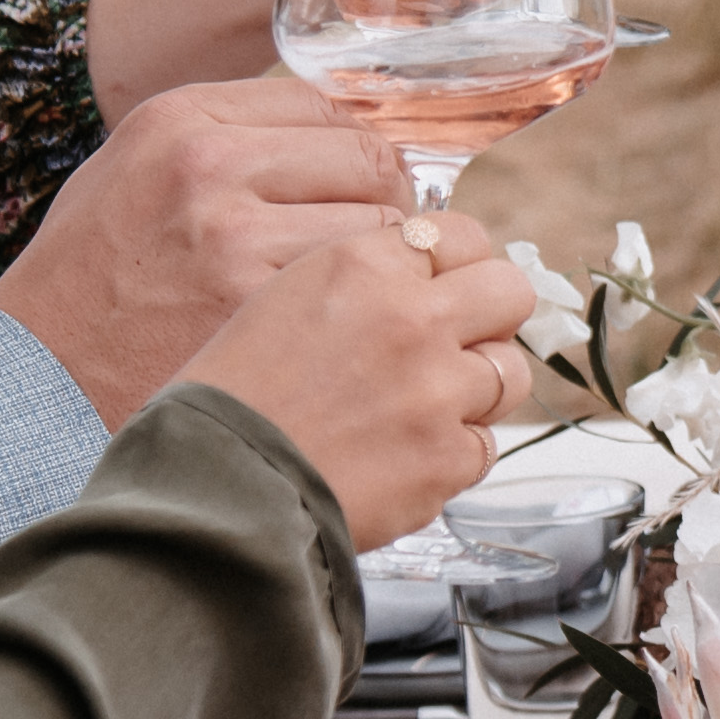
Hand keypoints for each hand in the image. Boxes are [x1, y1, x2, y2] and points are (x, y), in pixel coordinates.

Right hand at [0, 77, 413, 415]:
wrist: (40, 378)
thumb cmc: (89, 280)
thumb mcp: (134, 173)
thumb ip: (221, 143)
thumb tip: (330, 136)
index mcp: (180, 122)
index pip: (319, 103)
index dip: (352, 144)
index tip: (358, 179)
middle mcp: (210, 165)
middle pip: (365, 154)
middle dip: (385, 196)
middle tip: (378, 238)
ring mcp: (237, 237)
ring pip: (381, 221)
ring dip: (383, 256)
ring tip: (355, 287)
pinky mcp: (259, 307)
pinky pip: (361, 287)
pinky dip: (369, 305)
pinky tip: (345, 323)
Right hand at [178, 215, 540, 547]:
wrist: (209, 485)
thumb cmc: (228, 396)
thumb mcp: (279, 295)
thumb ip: (360, 278)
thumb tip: (421, 274)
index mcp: (360, 265)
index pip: (460, 233)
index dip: (459, 262)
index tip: (450, 282)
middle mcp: (409, 318)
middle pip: (509, 289)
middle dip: (492, 312)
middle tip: (461, 337)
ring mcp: (435, 391)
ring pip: (510, 370)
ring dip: (479, 386)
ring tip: (425, 406)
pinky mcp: (445, 457)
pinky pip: (484, 445)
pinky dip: (453, 453)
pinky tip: (403, 456)